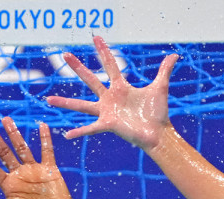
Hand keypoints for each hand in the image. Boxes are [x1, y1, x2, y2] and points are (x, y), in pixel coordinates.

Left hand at [0, 117, 78, 198]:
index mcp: (8, 186)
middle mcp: (19, 176)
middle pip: (3, 152)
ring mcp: (34, 171)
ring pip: (22, 147)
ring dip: (14, 133)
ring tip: (5, 118)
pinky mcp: (51, 170)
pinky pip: (47, 151)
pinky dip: (45, 138)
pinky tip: (41, 125)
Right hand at [47, 36, 177, 151]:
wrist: (157, 133)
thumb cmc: (157, 113)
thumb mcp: (160, 87)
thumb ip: (164, 70)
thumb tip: (175, 55)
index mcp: (121, 87)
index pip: (110, 65)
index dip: (103, 51)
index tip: (95, 37)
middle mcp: (109, 98)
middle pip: (90, 79)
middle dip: (78, 67)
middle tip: (65, 54)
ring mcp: (106, 111)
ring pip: (82, 105)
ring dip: (65, 102)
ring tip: (48, 99)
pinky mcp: (108, 124)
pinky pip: (91, 128)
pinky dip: (79, 132)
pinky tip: (67, 135)